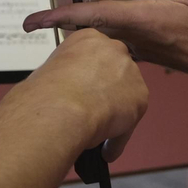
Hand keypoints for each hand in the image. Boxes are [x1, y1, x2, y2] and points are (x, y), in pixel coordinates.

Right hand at [16, 27, 147, 161]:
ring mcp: (131, 72)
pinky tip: (105, 149)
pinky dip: (117, 138)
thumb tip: (69, 93)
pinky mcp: (140, 98)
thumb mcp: (52, 70)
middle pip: (115, 73)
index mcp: (90, 38)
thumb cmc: (47, 92)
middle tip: (89, 111)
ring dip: (114, 115)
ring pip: (124, 98)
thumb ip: (69, 75)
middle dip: (106, 92)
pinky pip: (128, 123)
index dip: (90, 77)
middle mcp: (115, 49)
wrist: (61, 106)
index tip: (83, 91)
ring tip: (96, 134)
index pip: (96, 56)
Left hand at [23, 0, 187, 89]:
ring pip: (101, 28)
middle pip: (89, 24)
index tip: (35, 21)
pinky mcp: (146, 44)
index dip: (64, 15)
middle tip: (33, 18)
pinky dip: (100, 18)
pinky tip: (100, 3)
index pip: (96, 17)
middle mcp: (136, 35)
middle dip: (62, 17)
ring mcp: (139, 42)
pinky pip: (114, 31)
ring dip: (81, 15)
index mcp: (146, 21)